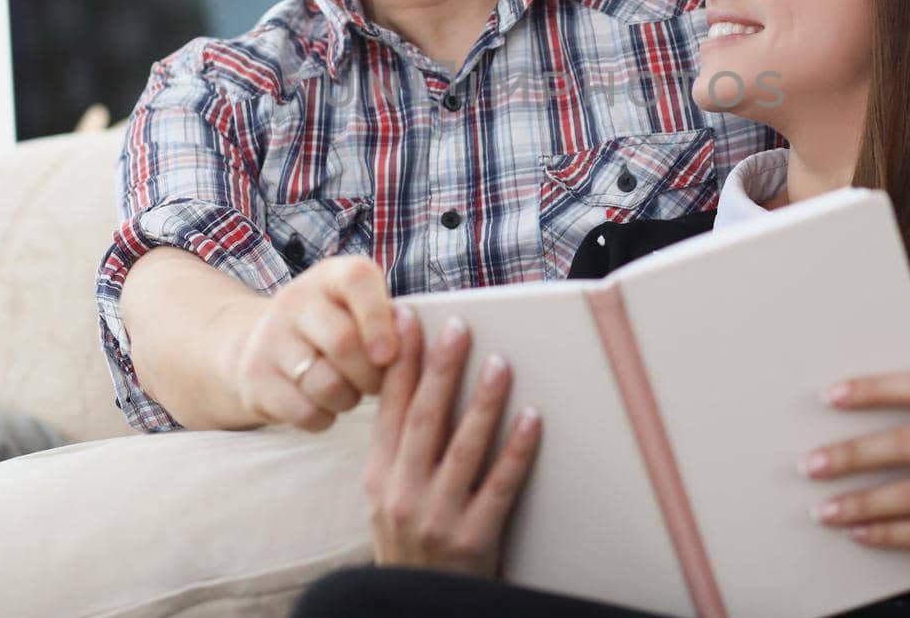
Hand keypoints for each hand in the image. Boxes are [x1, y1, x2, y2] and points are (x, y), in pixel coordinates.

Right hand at [225, 254, 397, 430]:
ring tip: (350, 393)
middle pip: (344, 342)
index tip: (390, 354)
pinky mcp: (254, 377)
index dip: (379, 319)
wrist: (260, 345)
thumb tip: (423, 344)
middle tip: (377, 384)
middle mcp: (295, 299)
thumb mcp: (358, 310)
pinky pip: (304, 411)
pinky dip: (324, 417)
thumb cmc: (333, 329)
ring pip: (326, 384)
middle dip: (372, 375)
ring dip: (350, 399)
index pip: (357, 280)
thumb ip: (390, 320)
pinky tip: (324, 406)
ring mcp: (269, 337)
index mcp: (331, 276)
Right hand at [364, 309, 542, 575]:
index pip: (388, 408)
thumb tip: (422, 385)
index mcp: (378, 477)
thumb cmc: (408, 548)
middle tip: (459, 327)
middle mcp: (400, 493)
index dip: (400, 362)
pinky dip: (516, 451)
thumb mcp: (385, 499)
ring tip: (501, 364)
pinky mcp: (472, 540)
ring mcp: (435, 518)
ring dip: (483, 402)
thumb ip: (398, 451)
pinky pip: (499, 486)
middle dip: (441, 368)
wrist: (414, 612)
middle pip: (423, 419)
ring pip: (462, 447)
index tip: (409, 320)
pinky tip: (532, 420)